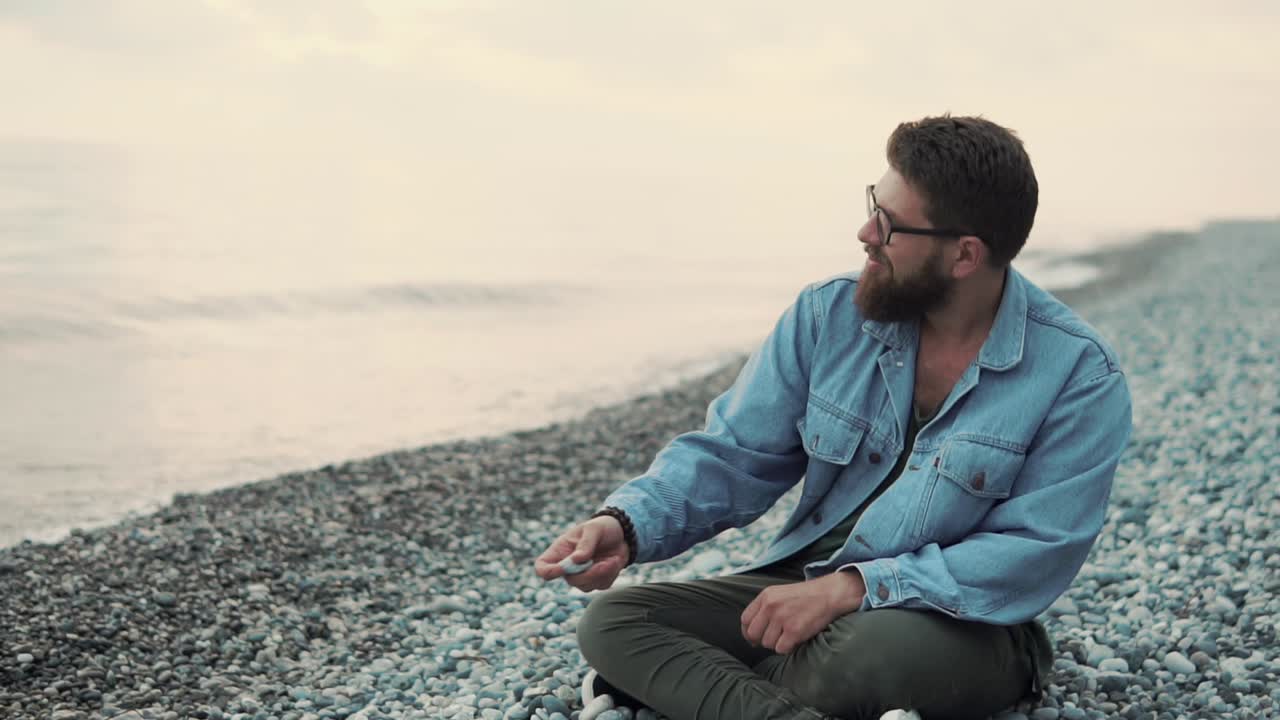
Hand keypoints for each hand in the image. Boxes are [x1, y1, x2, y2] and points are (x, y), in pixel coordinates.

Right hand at [534, 516, 630, 591]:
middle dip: (589, 573)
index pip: (542, 567)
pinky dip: (611, 574)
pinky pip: (601, 585)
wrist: (622, 534)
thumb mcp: (594, 529)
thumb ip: (585, 544)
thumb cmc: (602, 527)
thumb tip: (576, 560)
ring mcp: (581, 576)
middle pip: (570, 580)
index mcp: (560, 551)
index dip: (549, 572)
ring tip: (613, 558)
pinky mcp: (596, 581)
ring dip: (603, 573)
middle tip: (604, 563)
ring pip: (586, 586)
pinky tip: (615, 561)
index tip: (564, 567)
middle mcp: (568, 566)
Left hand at [740, 570, 865, 653]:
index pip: (745, 619)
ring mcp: (782, 619)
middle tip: (772, 640)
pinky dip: (788, 648)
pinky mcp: (794, 631)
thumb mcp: (779, 593)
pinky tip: (796, 639)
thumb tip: (751, 631)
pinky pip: (781, 649)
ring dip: (777, 644)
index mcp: (765, 596)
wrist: (828, 594)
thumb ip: (764, 608)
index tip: (754, 638)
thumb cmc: (805, 596)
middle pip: (753, 634)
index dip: (748, 632)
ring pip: (767, 643)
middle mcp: (770, 606)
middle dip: (760, 640)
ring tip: (789, 635)